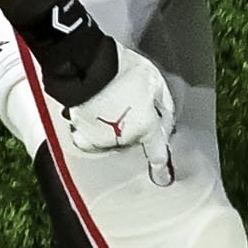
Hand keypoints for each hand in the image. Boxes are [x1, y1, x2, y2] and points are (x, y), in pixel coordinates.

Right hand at [0, 13, 175, 186]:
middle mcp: (124, 139)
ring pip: (115, 141)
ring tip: (111, 104)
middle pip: (135, 141)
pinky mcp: (81, 134)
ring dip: (116, 129)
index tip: (164, 180)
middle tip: (131, 103)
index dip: (161, 168)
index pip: (157, 153)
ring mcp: (101, 140)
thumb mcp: (156, 82)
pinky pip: (90, 140)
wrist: (88, 66)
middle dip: (137, 128)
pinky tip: (94, 119)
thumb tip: (166, 121)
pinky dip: (93, 133)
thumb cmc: (124, 71)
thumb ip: (164, 106)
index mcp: (145, 128)